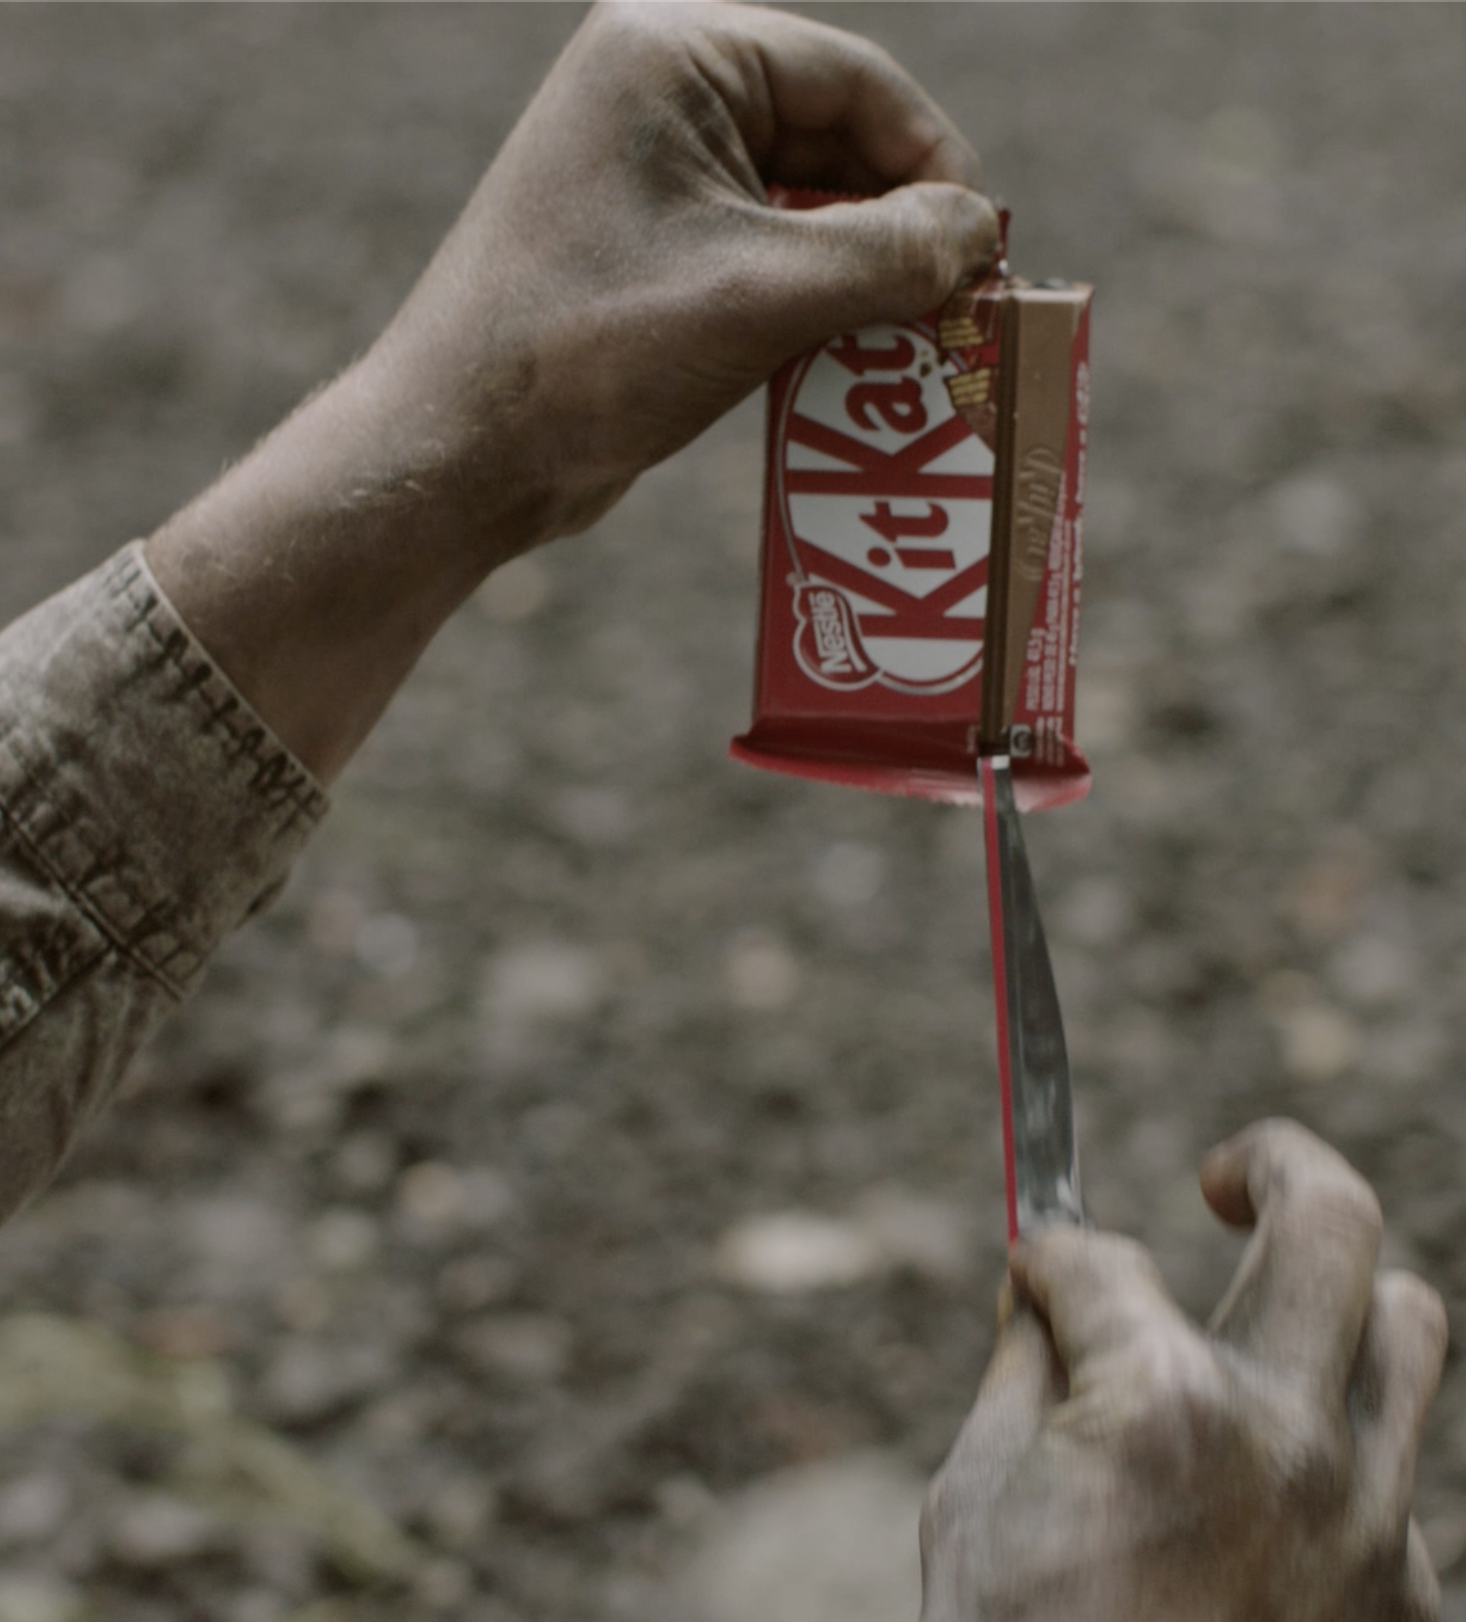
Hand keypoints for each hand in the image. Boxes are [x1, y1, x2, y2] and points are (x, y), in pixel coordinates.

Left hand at [375, 0, 1000, 536]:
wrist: (458, 453)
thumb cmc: (591, 351)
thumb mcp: (761, 292)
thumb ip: (888, 252)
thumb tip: (982, 232)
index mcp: (673, 57)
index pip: (853, 78)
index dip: (935, 159)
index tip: (984, 246)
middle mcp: (658, 100)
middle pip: (832, 141)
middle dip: (900, 225)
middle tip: (961, 306)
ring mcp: (648, 181)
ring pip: (801, 209)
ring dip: (862, 276)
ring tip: (918, 345)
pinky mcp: (647, 258)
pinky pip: (761, 261)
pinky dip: (814, 307)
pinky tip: (853, 364)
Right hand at [921, 1120, 1446, 1621]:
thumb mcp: (977, 1499)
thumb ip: (1024, 1368)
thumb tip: (1047, 1285)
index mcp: (1160, 1403)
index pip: (1098, 1256)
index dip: (1048, 1256)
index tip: (1034, 1273)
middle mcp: (1291, 1439)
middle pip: (1330, 1216)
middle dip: (1270, 1161)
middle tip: (1227, 1176)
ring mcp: (1375, 1525)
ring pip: (1410, 1330)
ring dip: (1336, 1303)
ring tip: (1277, 1323)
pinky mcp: (1414, 1607)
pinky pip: (1403, 1480)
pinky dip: (1337, 1461)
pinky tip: (1273, 1507)